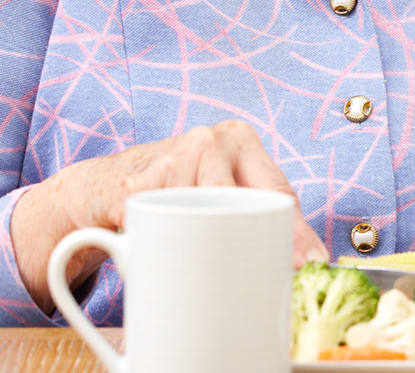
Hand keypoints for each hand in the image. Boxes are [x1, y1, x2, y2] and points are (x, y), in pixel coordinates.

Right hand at [10, 120, 325, 314]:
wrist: (101, 185)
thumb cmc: (174, 188)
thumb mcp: (218, 188)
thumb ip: (252, 210)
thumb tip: (300, 258)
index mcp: (241, 141)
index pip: (278, 189)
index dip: (297, 229)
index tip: (313, 261)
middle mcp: (212, 141)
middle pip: (246, 201)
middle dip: (262, 241)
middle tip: (272, 274)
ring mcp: (174, 157)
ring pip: (205, 216)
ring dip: (206, 245)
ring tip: (206, 262)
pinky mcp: (138, 183)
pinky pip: (163, 224)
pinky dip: (165, 244)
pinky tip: (162, 246)